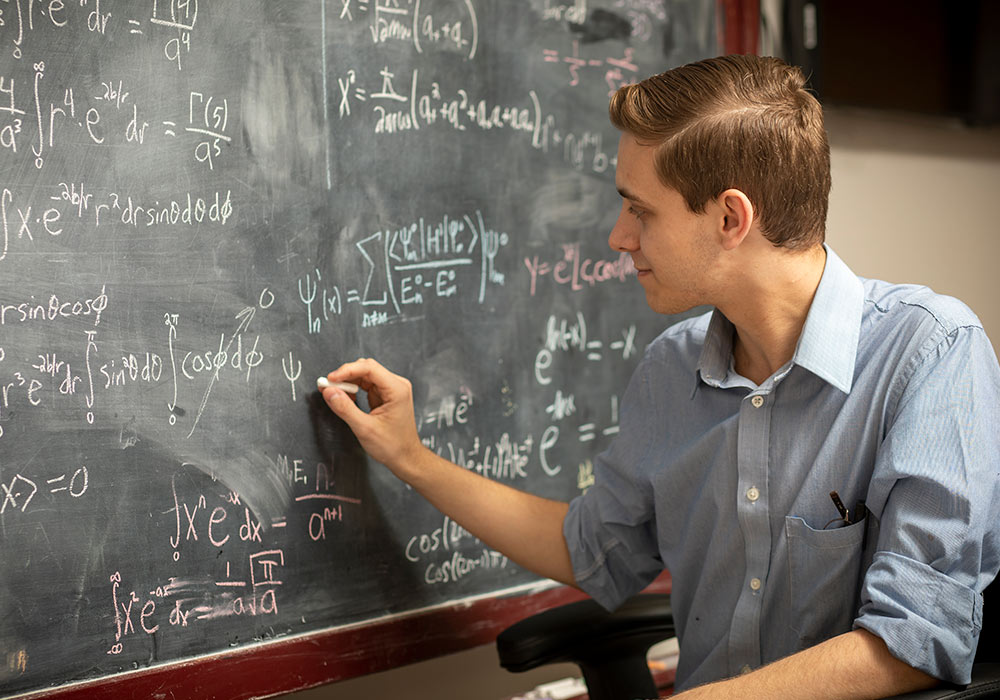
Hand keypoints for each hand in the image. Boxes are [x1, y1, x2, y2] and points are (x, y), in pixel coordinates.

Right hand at [319, 358, 424, 477]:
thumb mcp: (365, 429)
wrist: (405, 457)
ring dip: (348, 383)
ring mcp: (391, 389)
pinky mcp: (385, 395)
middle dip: (345, 376)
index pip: (369, 368)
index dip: (347, 370)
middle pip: (366, 369)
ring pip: (364, 376)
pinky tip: (346, 399)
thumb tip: (329, 392)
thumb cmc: (393, 446)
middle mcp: (396, 385)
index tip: (331, 379)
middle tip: (328, 387)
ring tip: (335, 394)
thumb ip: (345, 409)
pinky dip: (353, 389)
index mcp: (397, 389)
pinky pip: (366, 385)